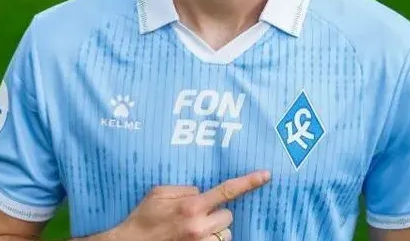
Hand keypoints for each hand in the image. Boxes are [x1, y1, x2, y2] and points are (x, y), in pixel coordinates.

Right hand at [111, 169, 270, 240]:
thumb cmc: (144, 217)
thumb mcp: (159, 193)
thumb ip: (185, 189)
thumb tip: (200, 192)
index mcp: (191, 206)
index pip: (227, 191)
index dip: (249, 182)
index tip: (266, 175)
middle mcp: (200, 226)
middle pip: (228, 215)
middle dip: (217, 212)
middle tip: (199, 214)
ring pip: (224, 233)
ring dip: (214, 229)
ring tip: (193, 229)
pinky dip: (209, 240)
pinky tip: (194, 238)